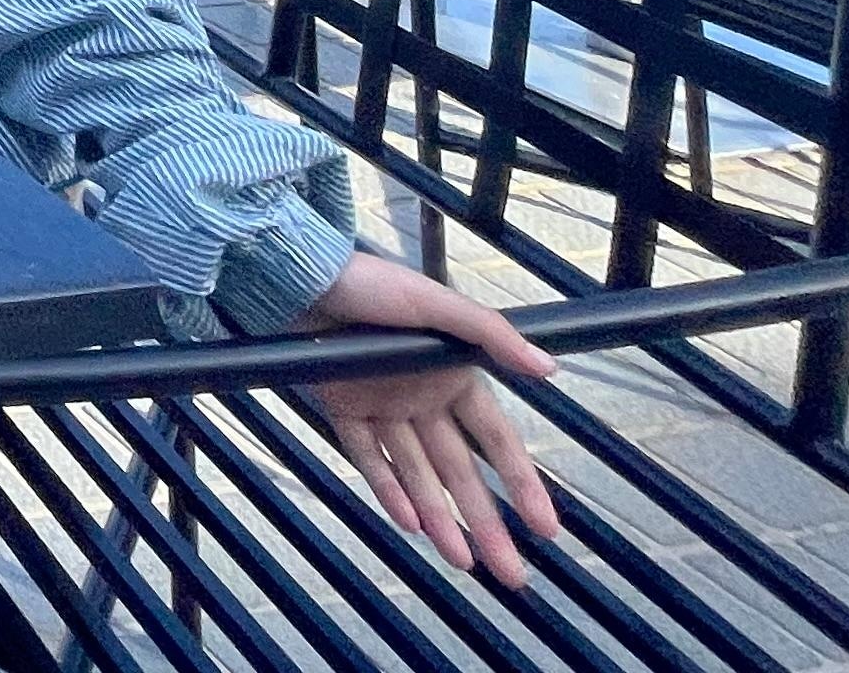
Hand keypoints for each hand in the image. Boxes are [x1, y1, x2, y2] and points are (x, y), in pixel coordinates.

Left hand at [301, 248, 562, 585]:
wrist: (300, 275)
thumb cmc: (371, 283)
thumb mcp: (436, 302)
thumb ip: (491, 335)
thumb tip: (549, 368)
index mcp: (452, 373)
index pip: (495, 441)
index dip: (521, 483)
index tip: (546, 529)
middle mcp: (422, 397)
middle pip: (459, 471)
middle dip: (486, 522)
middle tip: (511, 573)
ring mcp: (383, 406)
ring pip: (417, 473)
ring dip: (439, 517)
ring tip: (462, 562)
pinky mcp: (344, 408)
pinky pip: (369, 457)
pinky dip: (387, 489)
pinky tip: (410, 523)